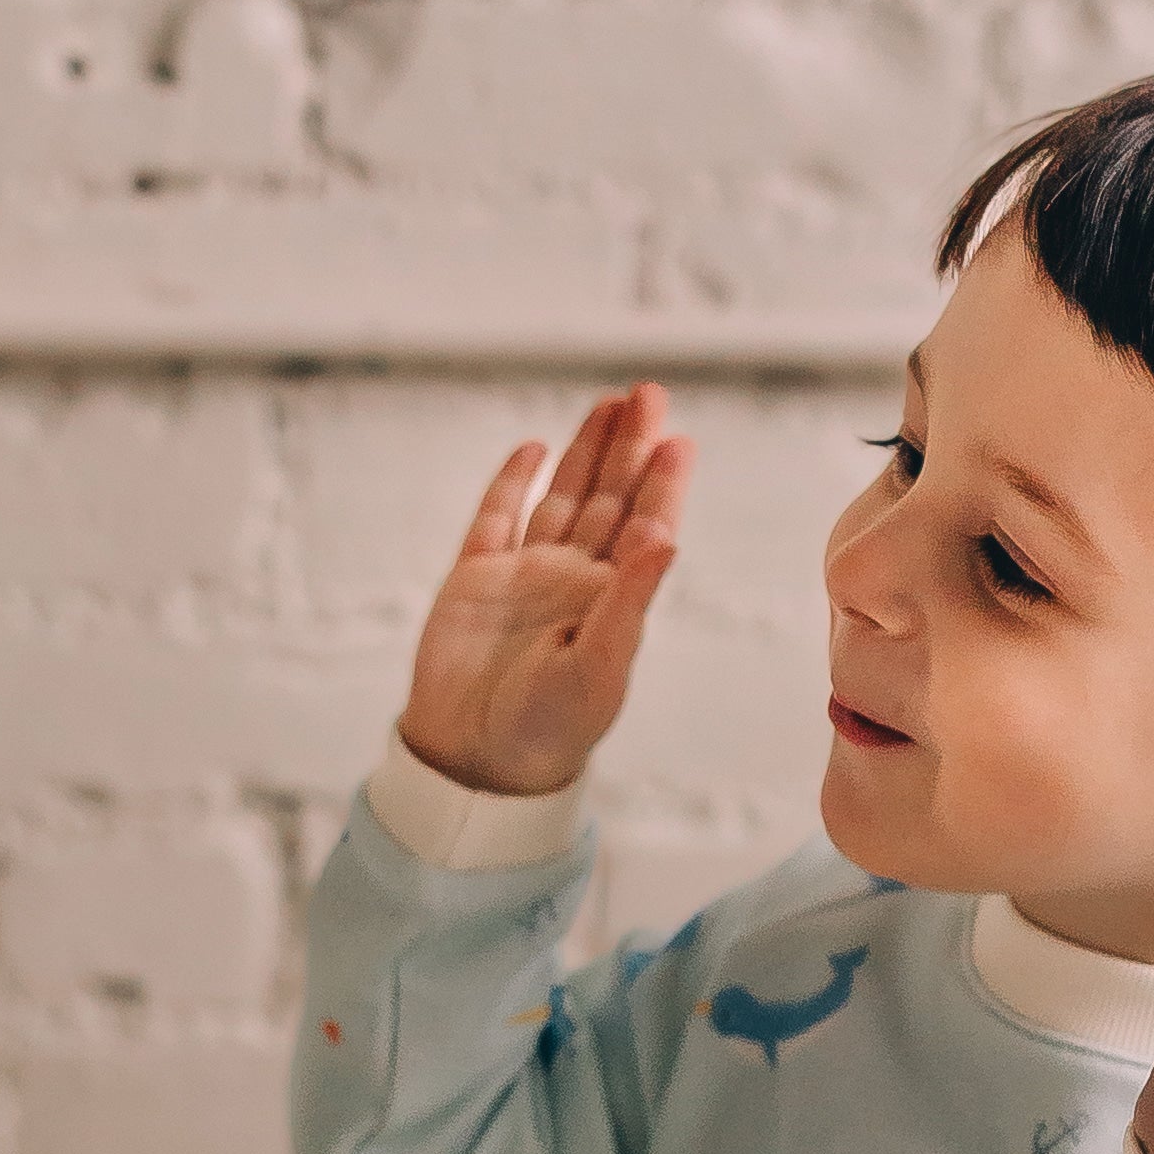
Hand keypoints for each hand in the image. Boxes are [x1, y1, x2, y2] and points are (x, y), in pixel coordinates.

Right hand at [395, 384, 692, 799]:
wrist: (475, 759)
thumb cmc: (549, 727)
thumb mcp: (599, 667)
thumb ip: (630, 600)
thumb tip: (667, 537)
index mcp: (611, 601)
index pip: (645, 526)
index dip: (663, 484)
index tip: (679, 440)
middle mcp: (573, 580)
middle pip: (608, 497)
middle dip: (629, 446)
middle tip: (650, 393)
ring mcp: (523, 576)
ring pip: (560, 498)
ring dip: (584, 451)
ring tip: (610, 403)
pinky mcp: (474, 580)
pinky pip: (497, 519)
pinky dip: (512, 483)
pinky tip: (534, 448)